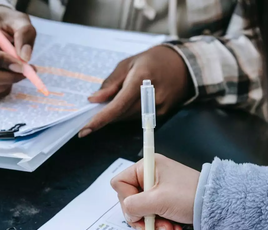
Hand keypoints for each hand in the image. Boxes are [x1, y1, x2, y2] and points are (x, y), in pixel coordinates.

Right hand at [0, 6, 35, 101]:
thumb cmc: (6, 24)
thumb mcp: (18, 21)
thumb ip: (24, 34)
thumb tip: (25, 58)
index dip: (2, 62)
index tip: (22, 65)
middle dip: (9, 77)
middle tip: (27, 72)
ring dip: (4, 86)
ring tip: (16, 74)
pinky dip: (0, 91)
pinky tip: (9, 79)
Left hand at [78, 46, 193, 137]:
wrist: (183, 65)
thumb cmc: (152, 61)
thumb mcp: (128, 64)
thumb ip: (110, 83)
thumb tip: (94, 100)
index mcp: (141, 80)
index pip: (117, 106)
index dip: (100, 119)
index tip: (85, 130)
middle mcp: (151, 97)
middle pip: (121, 115)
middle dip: (105, 115)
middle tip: (94, 111)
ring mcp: (158, 108)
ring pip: (128, 118)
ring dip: (116, 114)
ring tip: (116, 101)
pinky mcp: (161, 114)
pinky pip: (137, 118)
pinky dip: (127, 113)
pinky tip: (129, 102)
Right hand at [111, 154, 199, 229]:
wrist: (215, 204)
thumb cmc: (190, 194)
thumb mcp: (158, 200)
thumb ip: (134, 205)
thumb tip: (127, 211)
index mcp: (146, 166)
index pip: (120, 182)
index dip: (125, 198)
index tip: (138, 208)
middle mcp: (149, 175)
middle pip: (129, 199)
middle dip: (141, 216)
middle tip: (152, 223)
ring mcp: (156, 188)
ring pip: (141, 209)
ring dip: (152, 223)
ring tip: (168, 228)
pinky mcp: (163, 199)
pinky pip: (152, 214)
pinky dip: (160, 224)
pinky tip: (172, 228)